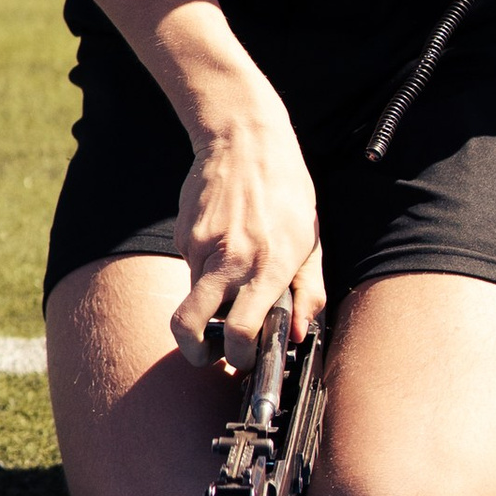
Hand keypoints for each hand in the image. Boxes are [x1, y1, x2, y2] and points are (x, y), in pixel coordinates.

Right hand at [170, 97, 324, 365]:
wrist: (244, 137)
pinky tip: (224, 241)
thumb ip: (308, 291)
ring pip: (193, 296)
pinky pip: (191, 267)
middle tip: (207, 355)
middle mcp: (231, 260)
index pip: (240, 331)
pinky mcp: (184, 235)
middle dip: (195, 352)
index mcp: (269, 265)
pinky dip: (205, 268)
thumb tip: (301, 334)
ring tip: (232, 274)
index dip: (238, 356)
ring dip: (208, 300)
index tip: (243, 358)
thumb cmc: (286, 188)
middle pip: (189, 326)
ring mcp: (201, 247)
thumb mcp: (311, 239)